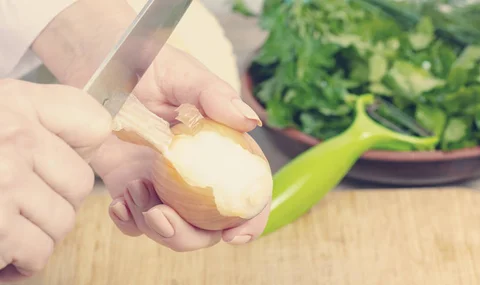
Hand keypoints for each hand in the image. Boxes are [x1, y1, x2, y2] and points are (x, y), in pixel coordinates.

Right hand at [0, 79, 111, 281]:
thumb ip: (49, 113)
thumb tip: (102, 132)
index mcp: (14, 106)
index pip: (94, 125)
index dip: (76, 151)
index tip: (55, 167)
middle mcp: (14, 141)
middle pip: (78, 186)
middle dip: (54, 202)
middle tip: (17, 205)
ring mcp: (4, 185)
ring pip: (61, 224)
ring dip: (37, 234)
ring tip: (5, 227)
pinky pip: (35, 254)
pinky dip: (19, 261)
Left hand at [89, 45, 270, 250]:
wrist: (101, 66)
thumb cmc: (148, 63)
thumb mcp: (183, 73)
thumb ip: (215, 95)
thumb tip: (252, 122)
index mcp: (223, 149)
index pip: (250, 191)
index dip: (252, 219)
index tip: (236, 236)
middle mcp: (198, 174)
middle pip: (210, 225)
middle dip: (189, 235)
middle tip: (161, 217)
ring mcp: (165, 185)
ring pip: (173, 230)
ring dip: (154, 226)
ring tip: (133, 190)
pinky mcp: (131, 188)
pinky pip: (135, 223)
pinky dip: (128, 223)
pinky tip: (118, 201)